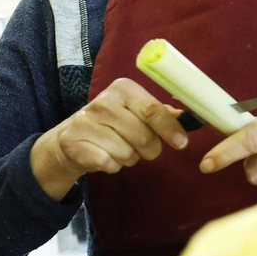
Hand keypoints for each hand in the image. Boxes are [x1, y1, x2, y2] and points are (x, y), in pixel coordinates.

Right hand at [30, 77, 188, 198]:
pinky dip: (112, 166)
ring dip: (129, 158)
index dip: (169, 129)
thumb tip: (186, 118)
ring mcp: (86, 122)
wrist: (69, 138)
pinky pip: (109, 164)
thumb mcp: (134, 111)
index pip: (152, 110)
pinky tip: (104, 156)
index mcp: (122, 89)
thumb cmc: (111, 124)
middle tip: (140, 147)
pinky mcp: (74, 143)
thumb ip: (160, 113)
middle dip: (149, 149)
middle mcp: (103, 102)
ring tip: (117, 148)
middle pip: (143, 137)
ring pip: (127, 154)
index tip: (182, 143)